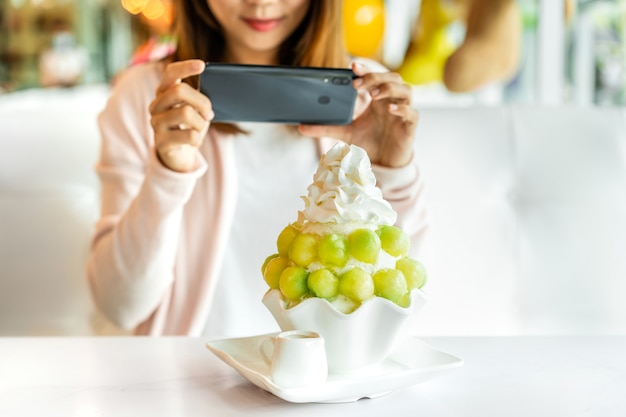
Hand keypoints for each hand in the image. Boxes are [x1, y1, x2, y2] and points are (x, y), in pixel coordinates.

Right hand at [149, 59, 213, 171]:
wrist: (178, 155)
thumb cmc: (189, 127)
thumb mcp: (196, 110)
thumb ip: (199, 99)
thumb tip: (213, 93)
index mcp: (165, 93)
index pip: (171, 73)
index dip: (185, 67)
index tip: (202, 65)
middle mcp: (156, 105)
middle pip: (179, 91)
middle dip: (201, 102)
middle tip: (209, 114)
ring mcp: (156, 123)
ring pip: (185, 113)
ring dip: (201, 123)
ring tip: (199, 129)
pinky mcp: (161, 142)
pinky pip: (189, 136)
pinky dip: (198, 139)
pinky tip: (194, 141)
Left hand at [298, 62, 417, 167]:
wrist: (385, 164)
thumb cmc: (368, 142)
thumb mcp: (344, 134)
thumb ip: (325, 128)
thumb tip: (301, 126)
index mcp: (377, 98)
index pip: (375, 76)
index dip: (366, 70)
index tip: (352, 67)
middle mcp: (392, 101)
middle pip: (392, 78)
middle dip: (375, 77)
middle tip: (358, 84)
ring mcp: (403, 113)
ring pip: (405, 90)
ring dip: (389, 88)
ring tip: (373, 94)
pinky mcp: (410, 127)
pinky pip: (412, 113)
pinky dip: (402, 108)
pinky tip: (391, 109)